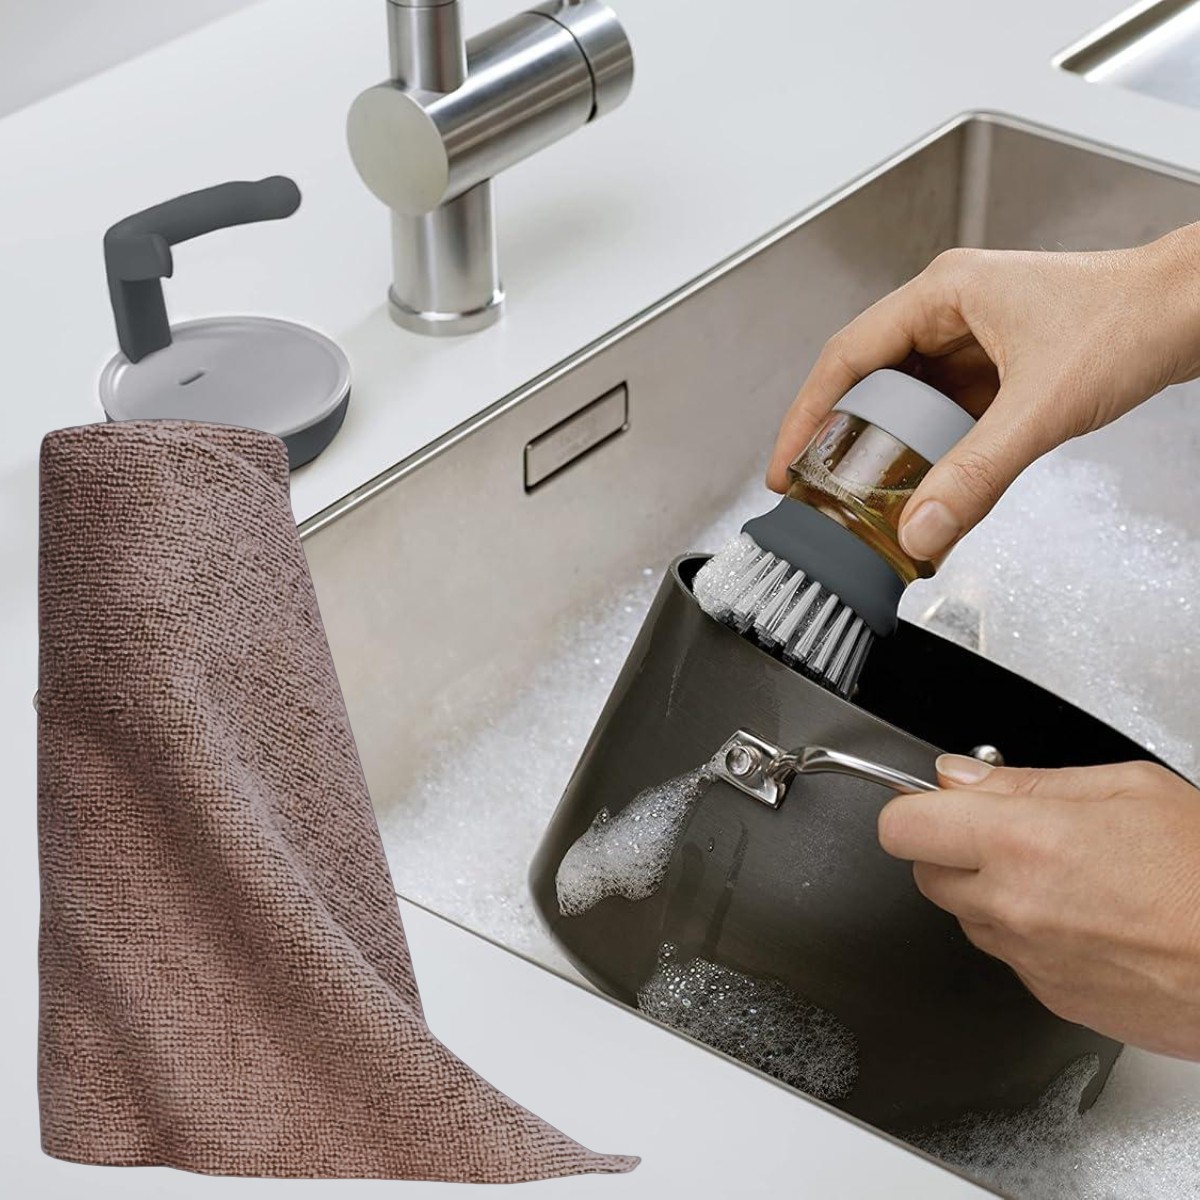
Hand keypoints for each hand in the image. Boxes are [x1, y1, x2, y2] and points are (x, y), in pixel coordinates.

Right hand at [769, 227, 1199, 560]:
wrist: (1194, 311)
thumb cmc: (1131, 319)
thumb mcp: (1040, 407)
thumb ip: (976, 474)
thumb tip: (921, 529)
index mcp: (941, 294)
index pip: (845, 357)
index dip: (805, 415)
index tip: (785, 465)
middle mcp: (949, 311)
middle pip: (866, 380)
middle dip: (840, 438)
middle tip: (818, 490)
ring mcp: (974, 339)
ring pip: (905, 399)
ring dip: (885, 447)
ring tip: (865, 496)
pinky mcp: (997, 367)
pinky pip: (943, 414)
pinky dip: (928, 450)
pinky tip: (924, 484)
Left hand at [878, 754, 1199, 1058]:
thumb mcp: (1127, 789)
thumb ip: (1026, 782)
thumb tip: (961, 775)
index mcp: (1022, 843)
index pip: (902, 827)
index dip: (915, 809)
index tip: (934, 802)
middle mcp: (1013, 906)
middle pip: (925, 873)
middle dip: (951, 847)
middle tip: (1007, 832)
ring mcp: (1029, 959)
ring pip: (967, 916)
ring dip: (991, 891)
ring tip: (1065, 874)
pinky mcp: (1051, 998)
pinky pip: (1010, 955)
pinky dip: (1028, 933)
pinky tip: (1085, 914)